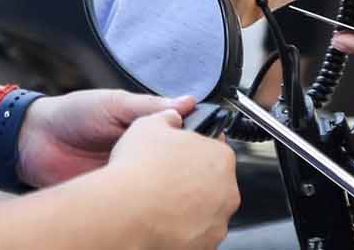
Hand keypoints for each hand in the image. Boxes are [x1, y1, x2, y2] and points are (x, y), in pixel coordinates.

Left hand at [16, 90, 194, 188]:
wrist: (33, 140)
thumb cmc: (73, 114)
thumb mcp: (114, 103)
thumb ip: (148, 106)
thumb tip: (188, 103)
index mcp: (144, 129)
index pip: (179, 138)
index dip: (193, 143)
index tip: (210, 146)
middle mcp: (139, 154)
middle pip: (171, 165)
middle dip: (181, 168)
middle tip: (192, 171)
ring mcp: (126, 176)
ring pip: (153, 186)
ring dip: (160, 187)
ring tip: (172, 187)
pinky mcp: (111, 196)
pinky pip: (130, 202)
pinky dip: (138, 203)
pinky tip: (144, 200)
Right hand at [108, 108, 239, 249]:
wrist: (126, 213)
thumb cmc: (139, 170)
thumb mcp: (149, 123)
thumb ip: (168, 117)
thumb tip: (172, 117)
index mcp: (220, 157)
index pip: (214, 151)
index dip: (193, 152)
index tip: (179, 157)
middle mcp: (227, 191)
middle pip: (212, 183)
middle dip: (193, 182)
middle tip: (166, 180)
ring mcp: (217, 222)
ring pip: (205, 211)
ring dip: (188, 207)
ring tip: (160, 203)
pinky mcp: (204, 246)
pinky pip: (195, 234)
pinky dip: (182, 230)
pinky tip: (161, 222)